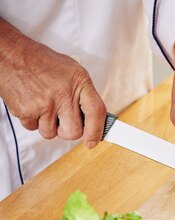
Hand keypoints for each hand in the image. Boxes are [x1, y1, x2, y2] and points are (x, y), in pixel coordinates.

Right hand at [0, 19, 105, 147]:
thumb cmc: (41, 63)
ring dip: (46, 125)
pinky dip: (31, 119)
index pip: (96, 111)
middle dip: (66, 130)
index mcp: (79, 81)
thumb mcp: (70, 71)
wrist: (10, 54)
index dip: (96, 131)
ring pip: (51, 134)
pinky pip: (33, 128)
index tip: (92, 141)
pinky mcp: (27, 112)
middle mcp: (64, 93)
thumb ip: (82, 95)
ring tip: (42, 105)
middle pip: (73, 132)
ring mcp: (45, 104)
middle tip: (59, 117)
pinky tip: (30, 103)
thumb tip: (93, 121)